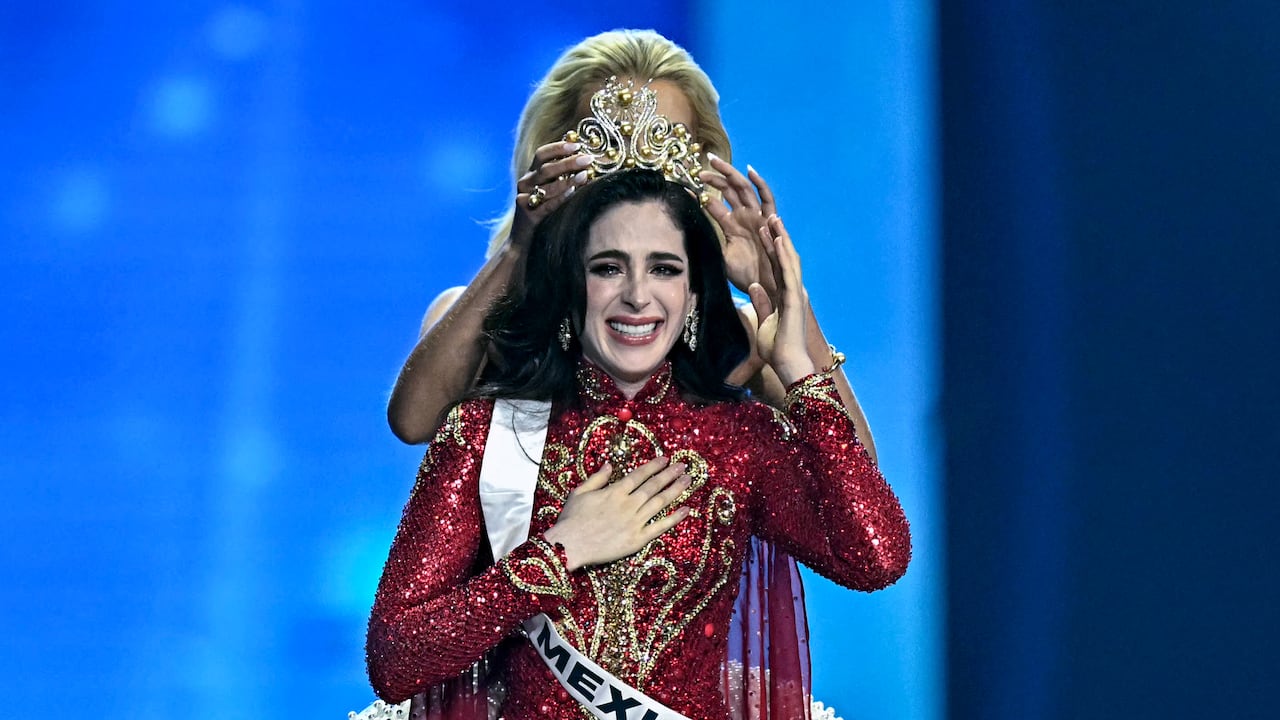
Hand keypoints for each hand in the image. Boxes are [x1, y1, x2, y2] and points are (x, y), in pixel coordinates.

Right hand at [510, 141, 593, 247]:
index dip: (558, 147)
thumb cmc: (543, 214)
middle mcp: (525, 183)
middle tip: (588, 159)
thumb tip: (587, 164)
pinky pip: (546, 204)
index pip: (541, 154)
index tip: (577, 144)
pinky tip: (574, 192)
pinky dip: (560, 197)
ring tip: (585, 174)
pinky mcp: (527, 214)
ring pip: (547, 186)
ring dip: (568, 179)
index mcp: (531, 175)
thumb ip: (562, 178)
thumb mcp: (550, 193)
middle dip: (568, 161)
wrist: (524, 241)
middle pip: (546, 168)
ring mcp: (524, 198)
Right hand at [543, 456, 691, 570]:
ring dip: (675, 490)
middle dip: (670, 474)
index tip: (666, 459)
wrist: (569, 546)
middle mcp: (628, 504)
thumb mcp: (579, 493)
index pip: (640, 475)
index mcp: (615, 492)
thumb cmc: (570, 520)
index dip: (654, 466)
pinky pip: (660, 527)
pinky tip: (685, 510)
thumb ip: (597, 478)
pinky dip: (674, 518)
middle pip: (653, 486)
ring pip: (660, 503)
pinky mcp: (637, 539)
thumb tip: (610, 464)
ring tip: (688, 481)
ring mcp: (634, 522)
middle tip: (683, 466)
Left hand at [699, 154, 778, 298]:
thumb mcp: (719, 258)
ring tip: (714, 162)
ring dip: (730, 174)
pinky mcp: (769, 220)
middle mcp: (743, 216)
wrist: (765, 287)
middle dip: (714, 176)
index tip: (683, 186)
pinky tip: (749, 171)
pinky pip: (767, 199)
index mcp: (731, 225)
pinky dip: (760, 184)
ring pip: (743, 188)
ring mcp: (756, 216)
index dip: (699, 194)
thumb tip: (685, 238)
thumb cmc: (744, 276)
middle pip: (728, 190)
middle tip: (698, 167)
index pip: (713, 204)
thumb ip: (707, 244)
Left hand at [748, 215, 815, 384]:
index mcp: (785, 297)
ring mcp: (795, 294)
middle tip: (770, 215)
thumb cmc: (776, 349)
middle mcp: (793, 292)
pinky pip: (788, 273)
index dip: (771, 248)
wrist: (787, 364)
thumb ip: (761, 304)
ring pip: (788, 260)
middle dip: (777, 236)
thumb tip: (754, 287)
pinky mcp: (794, 300)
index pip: (776, 267)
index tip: (763, 230)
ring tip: (773, 218)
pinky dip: (783, 255)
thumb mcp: (763, 322)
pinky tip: (778, 240)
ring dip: (781, 238)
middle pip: (784, 258)